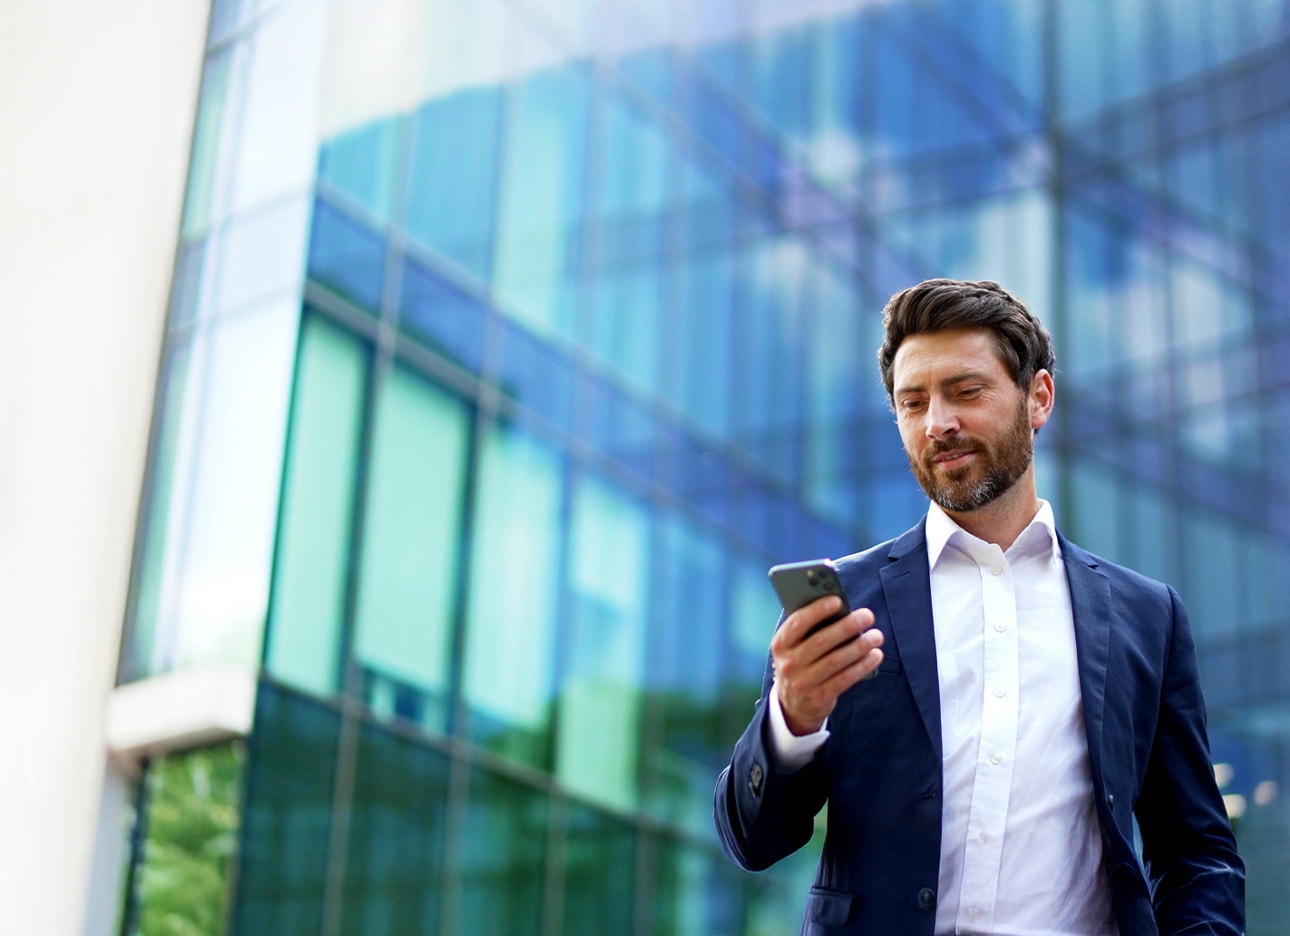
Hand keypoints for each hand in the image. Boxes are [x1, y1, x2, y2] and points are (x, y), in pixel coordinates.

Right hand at [770, 597, 883, 735]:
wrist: (793, 704)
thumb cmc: (800, 662)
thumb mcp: (794, 647)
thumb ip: (810, 630)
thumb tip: (841, 611)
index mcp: (780, 644)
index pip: (797, 623)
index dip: (817, 610)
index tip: (838, 600)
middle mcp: (789, 663)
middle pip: (821, 641)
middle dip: (847, 626)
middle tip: (867, 616)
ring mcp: (803, 682)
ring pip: (836, 660)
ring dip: (859, 646)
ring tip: (876, 635)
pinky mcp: (819, 697)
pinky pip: (845, 678)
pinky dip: (862, 665)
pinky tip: (875, 655)